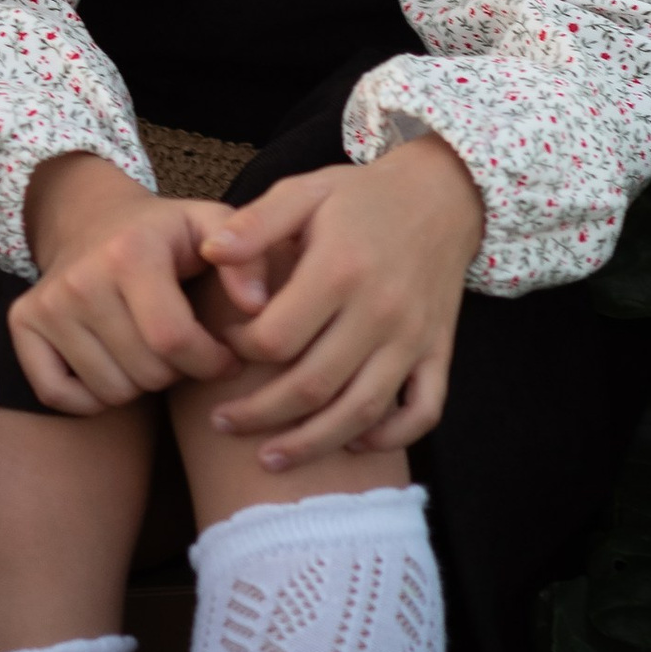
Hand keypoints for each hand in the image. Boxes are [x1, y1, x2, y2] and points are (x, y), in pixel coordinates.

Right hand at [11, 151, 238, 414]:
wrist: (92, 217)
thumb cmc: (165, 233)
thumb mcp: (213, 227)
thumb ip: (249, 260)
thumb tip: (256, 306)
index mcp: (130, 253)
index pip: (174, 341)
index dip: (211, 362)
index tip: (227, 357)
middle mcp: (80, 279)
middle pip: (145, 372)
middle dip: (178, 372)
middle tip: (184, 349)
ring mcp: (46, 304)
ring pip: (109, 390)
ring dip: (141, 384)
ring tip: (151, 352)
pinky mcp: (22, 324)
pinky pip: (59, 395)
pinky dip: (92, 397)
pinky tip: (114, 366)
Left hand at [195, 137, 484, 470]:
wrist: (442, 194)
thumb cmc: (360, 197)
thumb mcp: (303, 192)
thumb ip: (255, 224)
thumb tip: (208, 253)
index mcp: (339, 270)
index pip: (276, 338)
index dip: (239, 351)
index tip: (225, 345)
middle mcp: (379, 311)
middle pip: (312, 386)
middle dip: (259, 415)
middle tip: (222, 423)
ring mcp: (413, 337)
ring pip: (361, 411)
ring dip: (312, 443)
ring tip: (269, 459)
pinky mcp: (438, 351)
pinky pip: (423, 411)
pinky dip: (389, 437)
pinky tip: (351, 443)